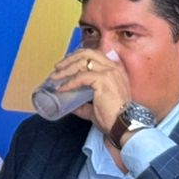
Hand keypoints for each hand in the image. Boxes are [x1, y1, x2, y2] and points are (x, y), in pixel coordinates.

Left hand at [49, 47, 132, 161]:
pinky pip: (81, 77)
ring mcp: (109, 72)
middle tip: (57, 67)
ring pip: (83, 62)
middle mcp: (114, 67)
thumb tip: (70, 103)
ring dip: (66, 69)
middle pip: (87, 53)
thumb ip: (84, 102)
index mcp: (115, 70)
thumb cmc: (113, 118)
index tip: (65, 63)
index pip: (94, 55)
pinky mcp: (103, 79)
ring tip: (55, 77)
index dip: (77, 57)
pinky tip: (62, 88)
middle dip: (70, 59)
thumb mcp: (96, 106)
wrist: (123, 125)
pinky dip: (69, 82)